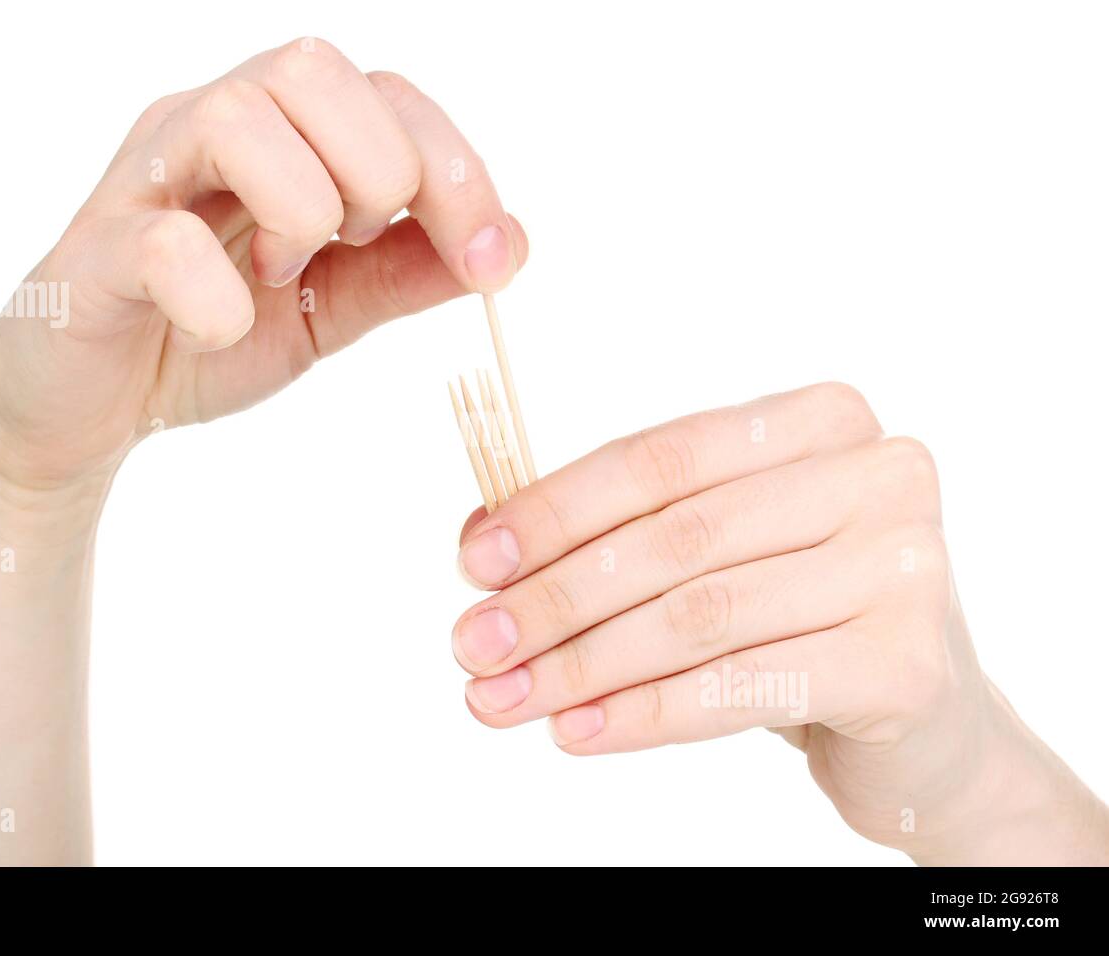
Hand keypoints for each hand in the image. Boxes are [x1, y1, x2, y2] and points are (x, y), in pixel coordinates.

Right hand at [0, 37, 526, 497]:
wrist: (86, 409)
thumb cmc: (203, 339)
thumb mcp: (327, 310)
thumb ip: (404, 272)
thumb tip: (510, 244)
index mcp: (277, 138)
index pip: (383, 96)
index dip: (456, 168)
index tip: (490, 262)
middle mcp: (206, 133)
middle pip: (311, 69)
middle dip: (378, 168)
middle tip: (356, 248)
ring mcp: (143, 183)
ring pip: (233, 118)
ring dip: (298, 208)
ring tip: (283, 277)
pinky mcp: (94, 254)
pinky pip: (160, 242)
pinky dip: (216, 292)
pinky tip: (224, 327)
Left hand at [452, 382, 1108, 863]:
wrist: (921, 720)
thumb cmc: (798, 618)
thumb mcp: (713, 554)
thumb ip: (613, 531)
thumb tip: (481, 541)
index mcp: (820, 420)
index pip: (662, 458)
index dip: (556, 509)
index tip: (474, 562)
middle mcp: (877, 474)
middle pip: (676, 538)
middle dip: (555, 598)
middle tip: (473, 645)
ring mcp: (903, 565)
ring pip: (700, 616)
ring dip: (582, 664)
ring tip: (503, 698)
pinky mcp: (905, 661)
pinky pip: (742, 687)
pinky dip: (645, 714)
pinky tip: (576, 731)